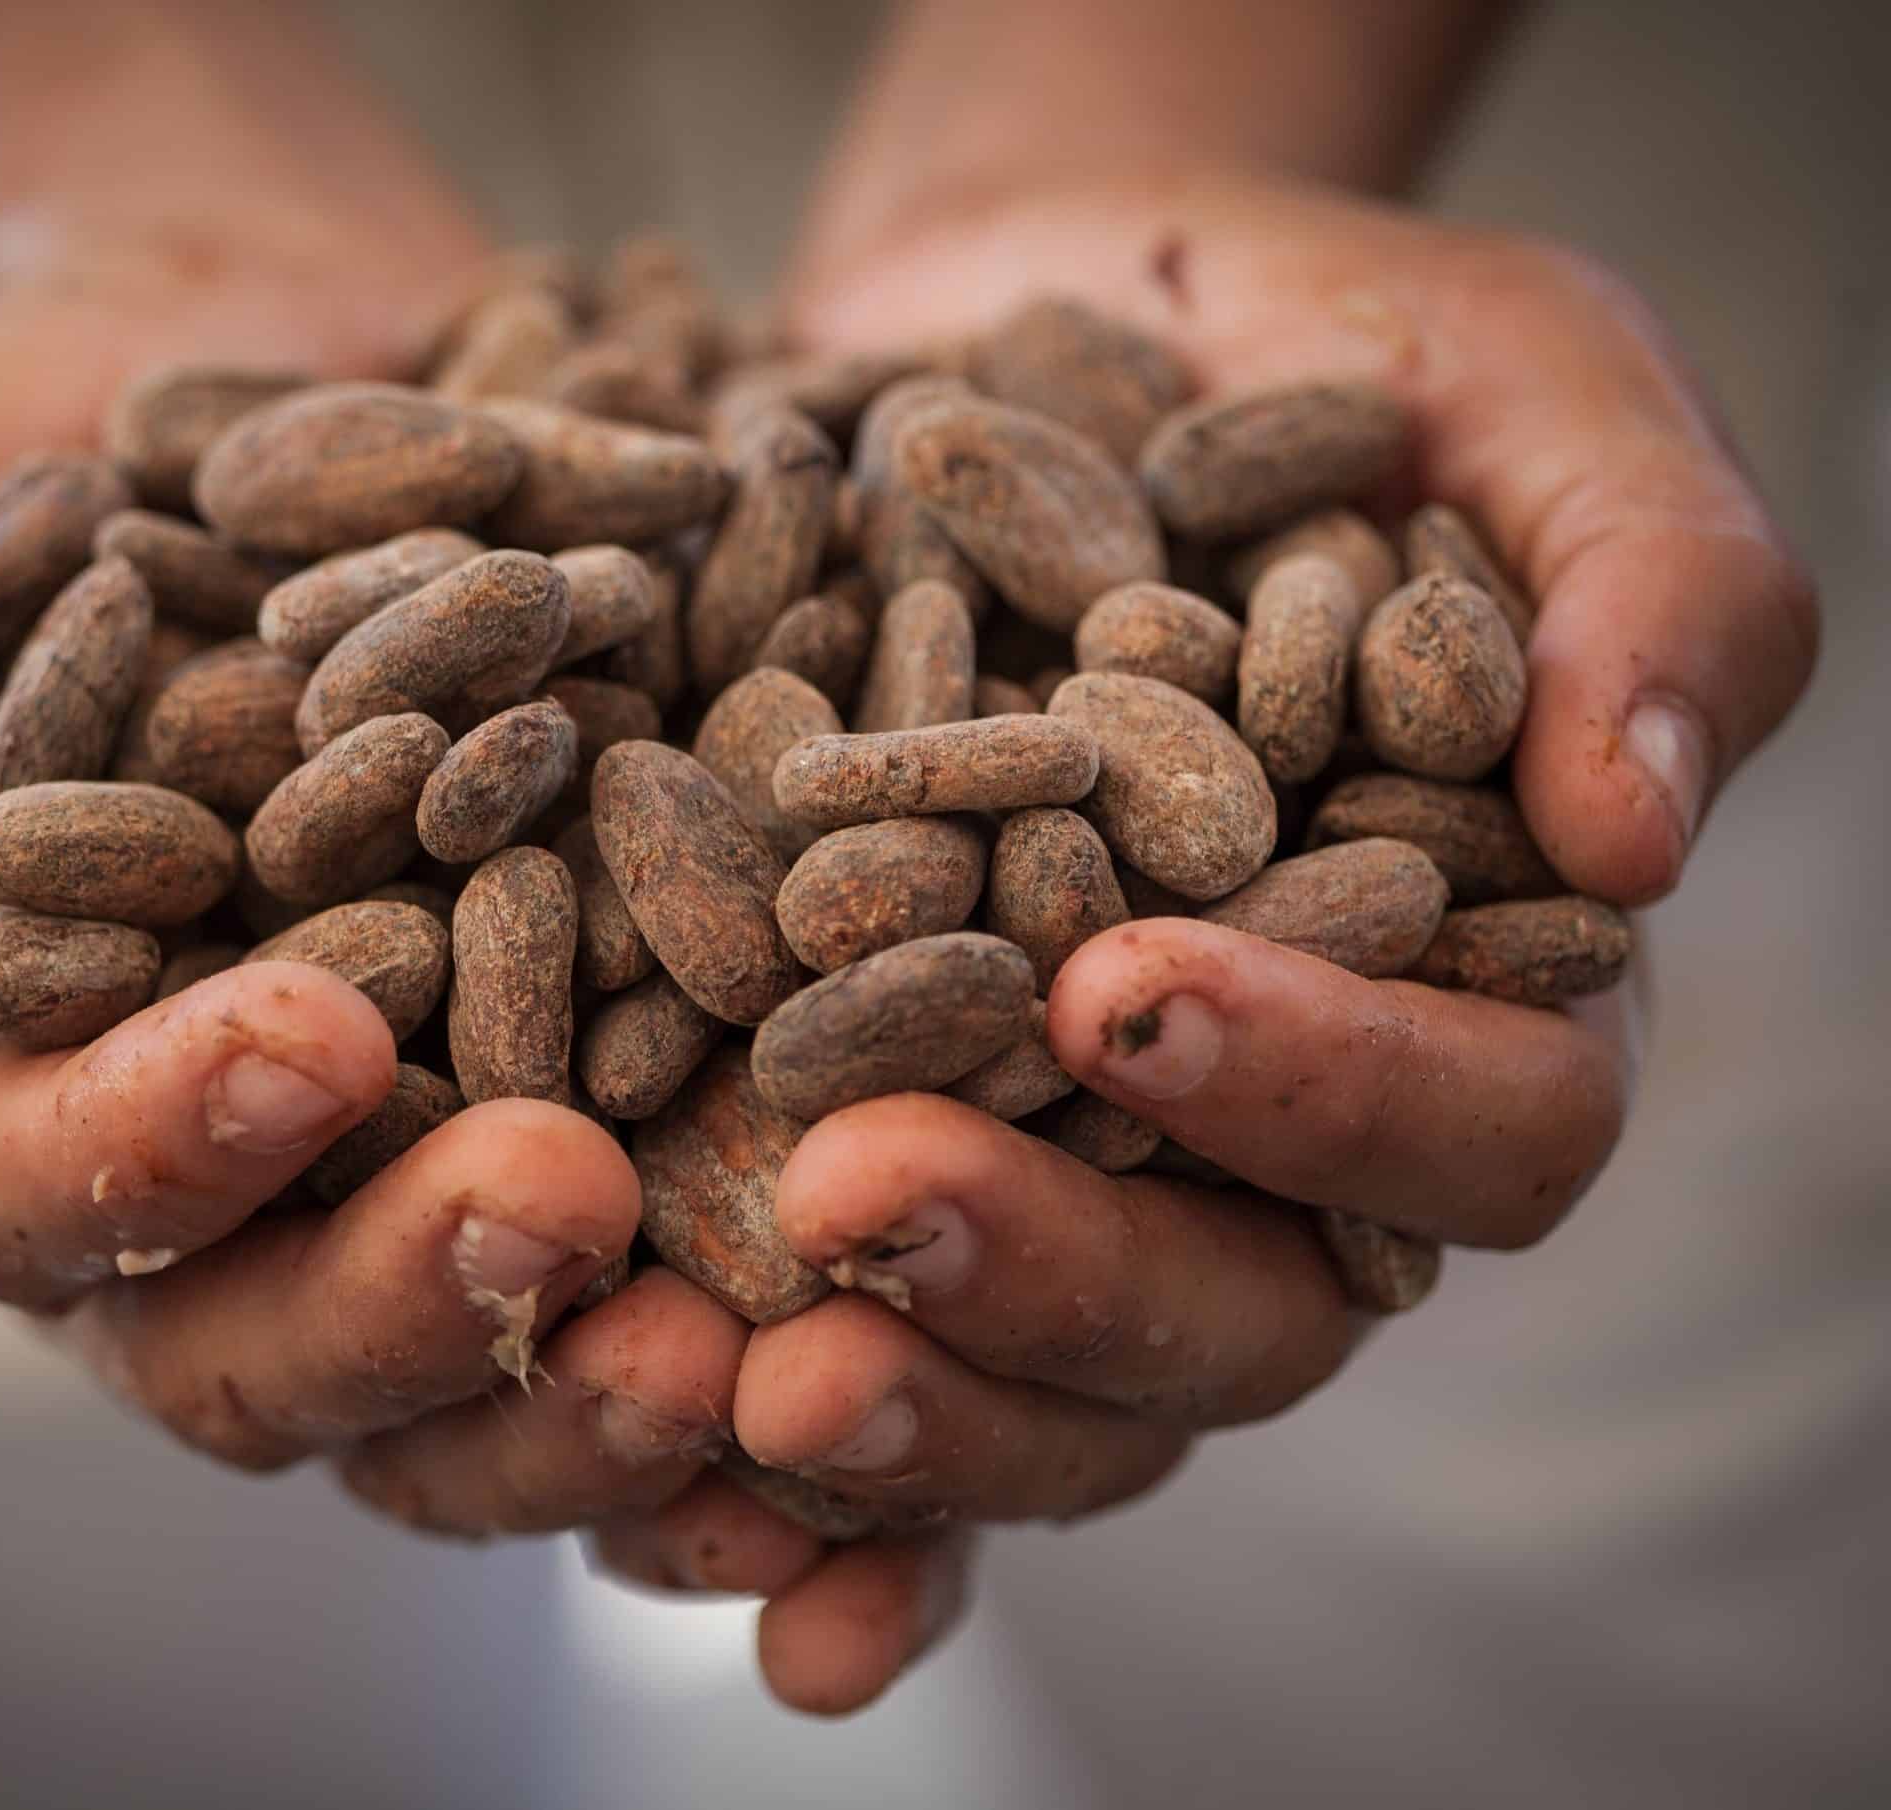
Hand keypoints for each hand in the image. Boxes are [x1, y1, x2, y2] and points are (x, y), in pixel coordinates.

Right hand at [0, 246, 710, 1482]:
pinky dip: (756, 1298)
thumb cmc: (13, 454)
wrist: (278, 356)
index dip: (158, 1152)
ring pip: (487, 1368)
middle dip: (421, 1299)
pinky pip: (671, 1255)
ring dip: (606, 1377)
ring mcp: (410, 1173)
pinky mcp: (596, 1105)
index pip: (36, 1197)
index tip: (311, 1039)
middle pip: (280, 1346)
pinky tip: (885, 1266)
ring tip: (745, 1322)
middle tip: (570, 1209)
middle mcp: (203, 1194)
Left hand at [662, 169, 1815, 1711]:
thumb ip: (1642, 580)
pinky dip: (761, 1443)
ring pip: (1029, 1373)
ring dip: (899, 1401)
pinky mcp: (866, 1139)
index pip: (1479, 1129)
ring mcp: (1060, 1160)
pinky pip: (844, 1337)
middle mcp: (1271, 1134)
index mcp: (1473, 995)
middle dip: (1052, 1277)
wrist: (996, 327)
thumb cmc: (1294, 339)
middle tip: (863, 1206)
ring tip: (734, 1363)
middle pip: (1231, 1315)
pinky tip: (667, 1476)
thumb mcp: (1516, 383)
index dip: (1327, 1095)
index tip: (1127, 993)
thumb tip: (1641, 833)